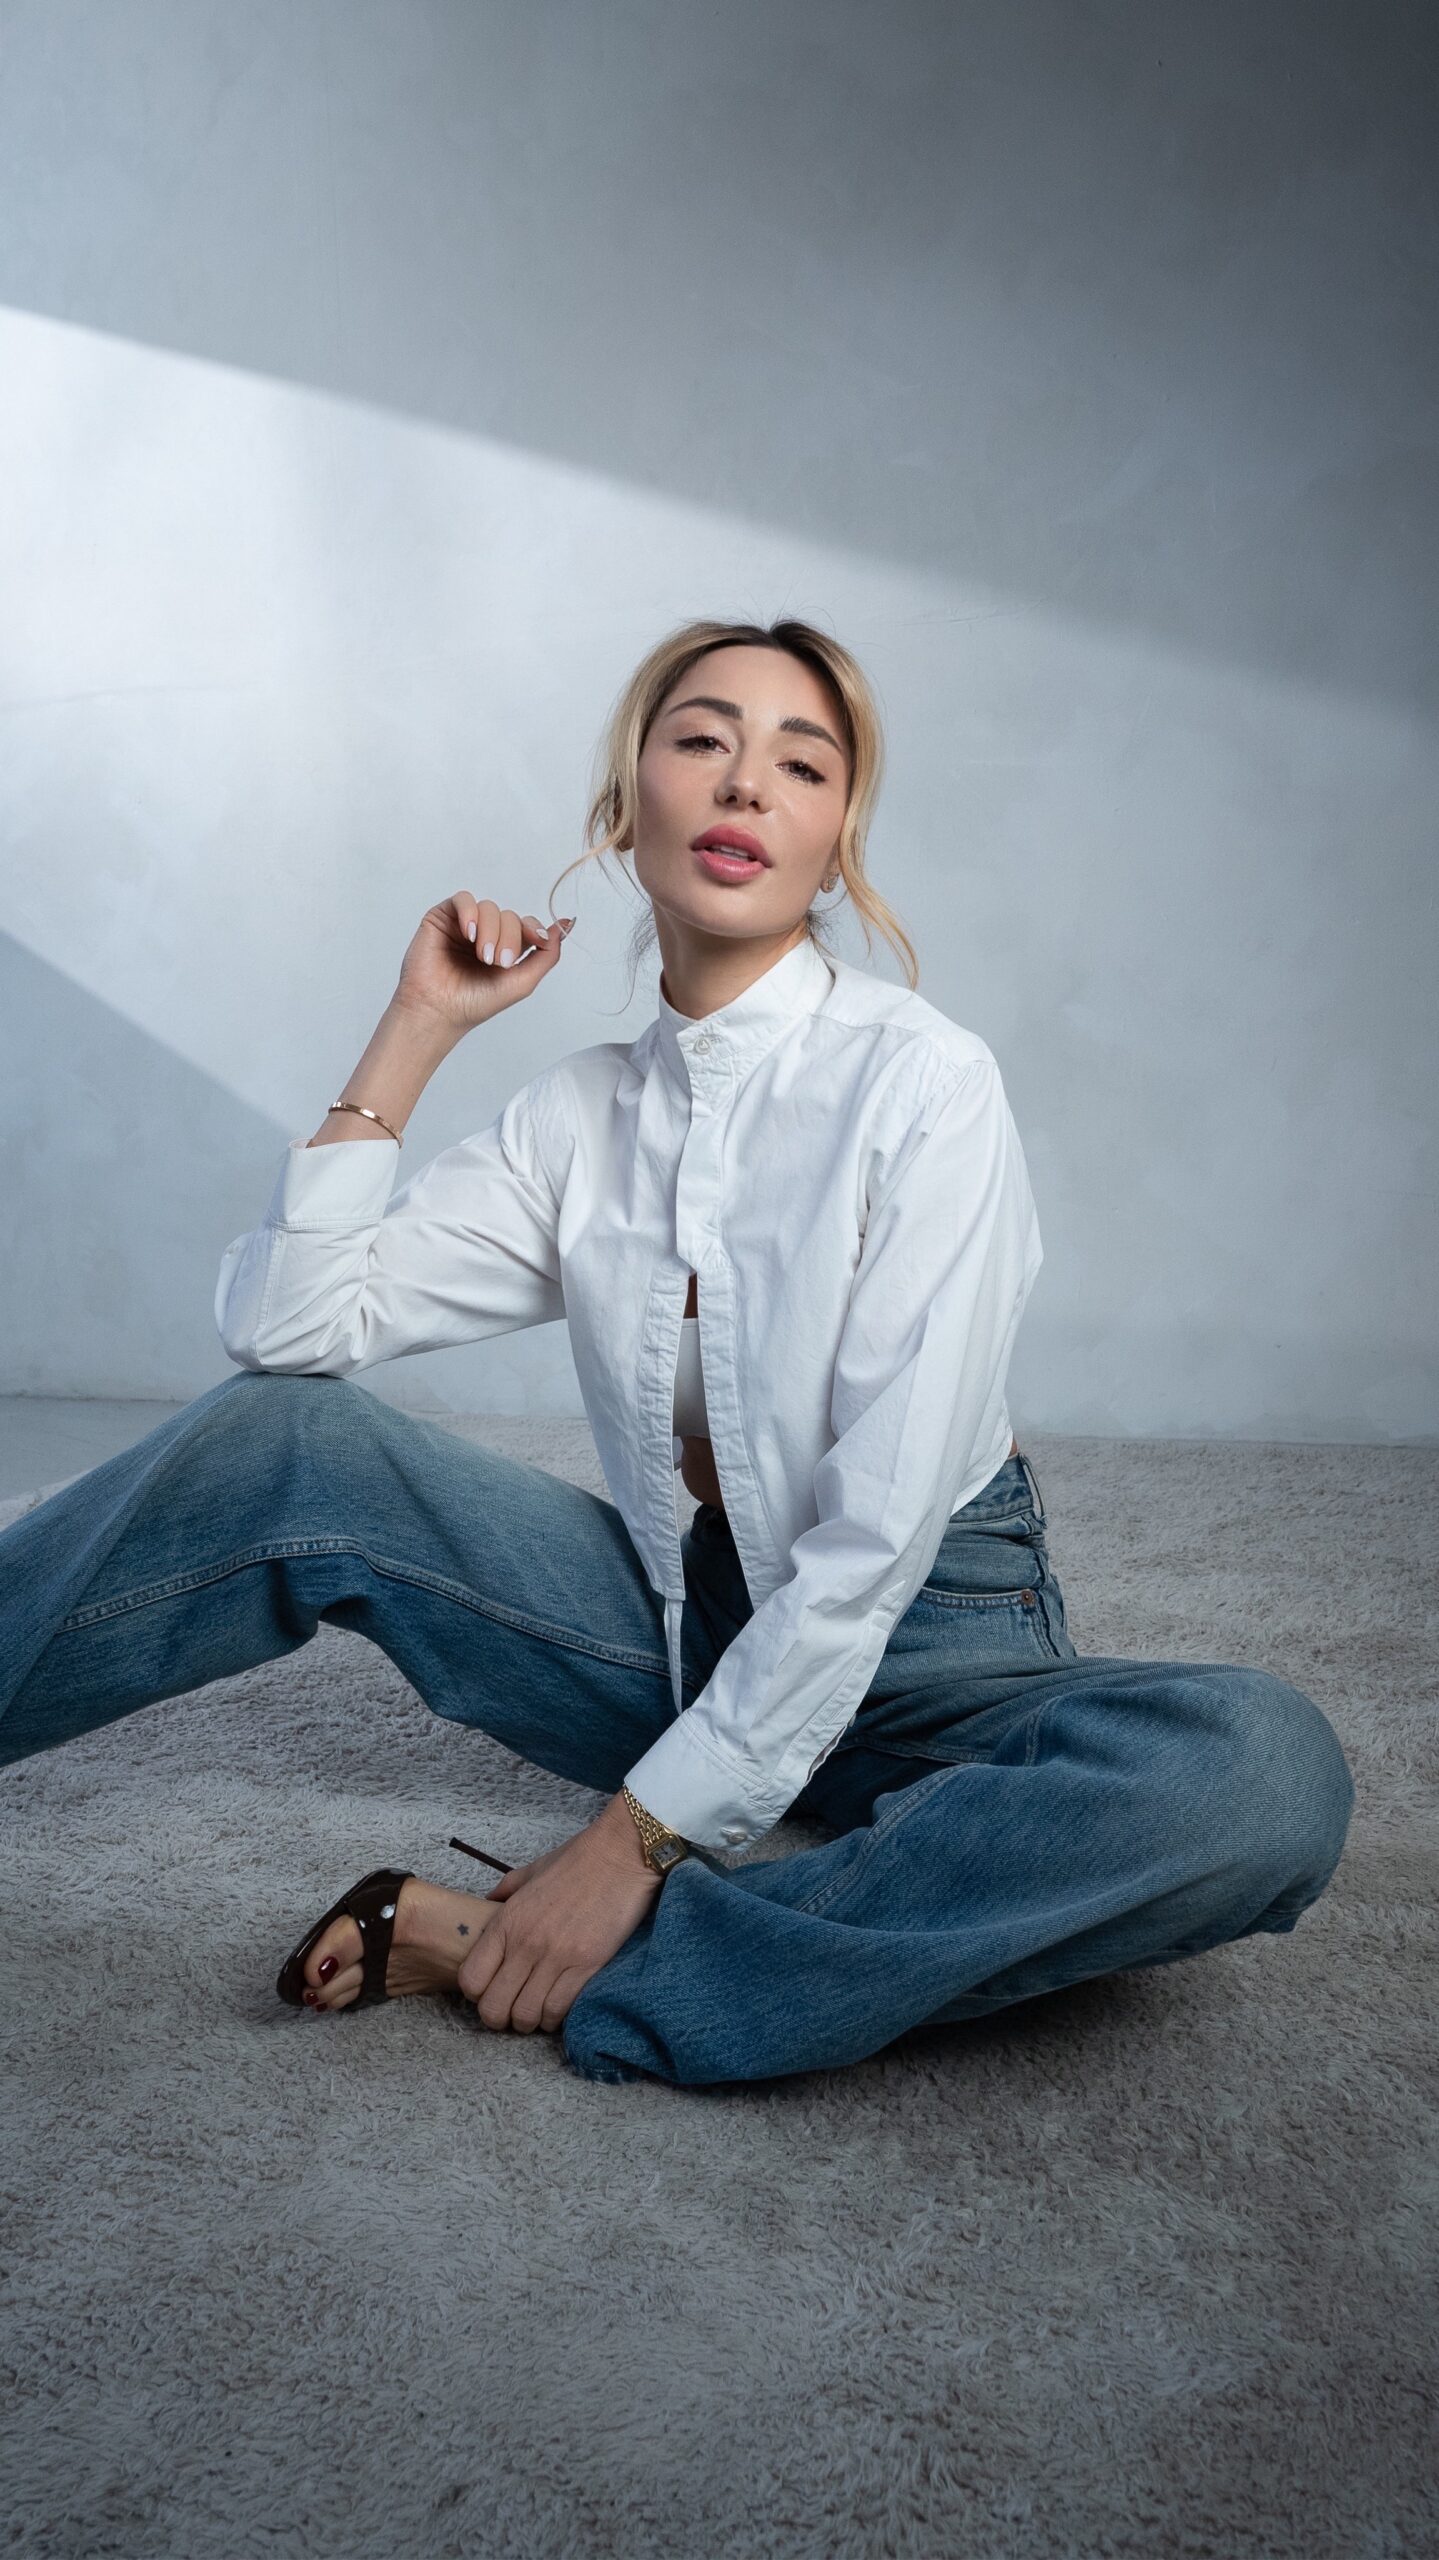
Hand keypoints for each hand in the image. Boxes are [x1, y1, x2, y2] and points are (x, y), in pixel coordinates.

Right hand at [392, 891, 573, 1036]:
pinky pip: (463, 899)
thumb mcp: (523, 981)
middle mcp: (486, 935)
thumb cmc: (476, 1002)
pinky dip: (470, 913)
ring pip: (490, 907)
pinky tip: (470, 933)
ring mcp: (465, 925)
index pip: (527, 925)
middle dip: (510, 938)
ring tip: (483, 955)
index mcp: (505, 949)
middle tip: (499, 962)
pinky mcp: (442, 918)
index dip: (534, 930)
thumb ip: (547, 954)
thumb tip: (566, 924)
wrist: (439, 1010)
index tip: (538, 942)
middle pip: (510, 917)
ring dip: (492, 930)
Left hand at [454, 1797, 663, 2033]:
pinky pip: (559, 2010)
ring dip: (528, 2021)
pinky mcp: (587, 1966)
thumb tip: (487, 1903)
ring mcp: (557, 1957)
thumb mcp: (531, 1871)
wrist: (621, 1854)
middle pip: (494, 2007)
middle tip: (510, 2011)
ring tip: (536, 2011)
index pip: (471, 1979)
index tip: (488, 1990)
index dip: (475, 1994)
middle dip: (498, 2018)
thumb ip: (505, 1891)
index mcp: (507, 1920)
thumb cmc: (577, 1859)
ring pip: (526, 2016)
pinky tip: (558, 2006)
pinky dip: (555, 2017)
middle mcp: (526, 1943)